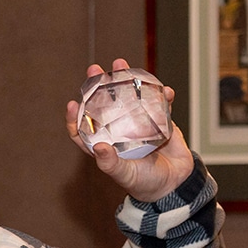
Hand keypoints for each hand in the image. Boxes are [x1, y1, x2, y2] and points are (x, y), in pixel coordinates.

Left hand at [65, 58, 194, 202]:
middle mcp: (118, 132)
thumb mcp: (126, 175)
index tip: (72, 104)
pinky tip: (164, 89)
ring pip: (128, 98)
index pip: (83, 130)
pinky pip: (158, 104)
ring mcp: (138, 124)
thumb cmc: (145, 183)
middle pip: (104, 106)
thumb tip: (99, 147)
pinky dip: (161, 95)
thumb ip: (111, 163)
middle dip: (97, 87)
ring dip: (124, 80)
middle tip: (94, 69)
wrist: (174, 184)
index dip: (75, 118)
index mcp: (104, 145)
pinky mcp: (159, 121)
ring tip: (120, 63)